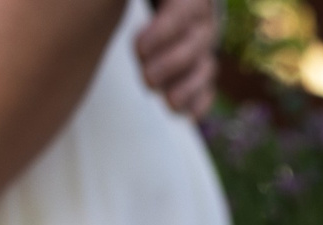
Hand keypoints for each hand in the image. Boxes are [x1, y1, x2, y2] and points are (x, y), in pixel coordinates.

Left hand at [134, 0, 217, 117]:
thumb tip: (114, 2)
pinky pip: (208, 87)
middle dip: (171, 65)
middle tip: (148, 79)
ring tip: (170, 103)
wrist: (171, 6)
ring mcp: (204, 48)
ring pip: (204, 68)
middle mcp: (201, 23)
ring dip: (188, 88)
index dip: (163, 32)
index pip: (180, 14)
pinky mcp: (202, 68)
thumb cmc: (152, 0)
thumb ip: (123, 0)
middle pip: (194, 45)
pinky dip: (200, 102)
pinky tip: (188, 115)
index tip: (140, 49)